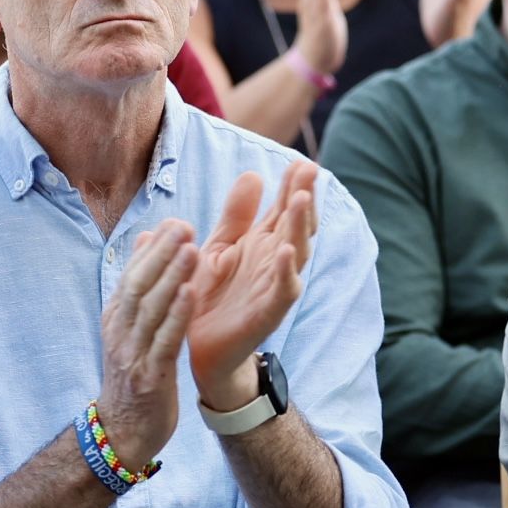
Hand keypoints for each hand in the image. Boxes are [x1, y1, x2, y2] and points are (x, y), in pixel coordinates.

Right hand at [94, 220, 199, 467]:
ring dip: (171, 277)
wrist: (122, 434)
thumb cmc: (132, 379)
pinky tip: (191, 294)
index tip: (175, 223)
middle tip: (184, 226)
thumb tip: (145, 242)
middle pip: (139, 286)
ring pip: (150, 309)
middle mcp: (120, 332)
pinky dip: (177, 315)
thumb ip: (139, 291)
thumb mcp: (130, 333)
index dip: (153, 249)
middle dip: (162, 254)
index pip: (132, 276)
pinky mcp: (150, 377)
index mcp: (116, 319)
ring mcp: (133, 354)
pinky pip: (164, 341)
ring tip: (192, 249)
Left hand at [187, 162, 318, 410]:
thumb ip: (236, 215)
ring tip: (300, 199)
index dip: (293, 185)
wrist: (198, 346)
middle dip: (303, 197)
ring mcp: (274, 287)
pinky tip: (287, 251)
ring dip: (299, 226)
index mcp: (263, 243)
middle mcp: (274, 262)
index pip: (284, 208)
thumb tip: (254, 174)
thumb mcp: (219, 247)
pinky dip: (286, 271)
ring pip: (296, 252)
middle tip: (309, 169)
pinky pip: (282, 291)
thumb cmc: (210, 294)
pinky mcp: (266, 313)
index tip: (302, 160)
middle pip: (296, 224)